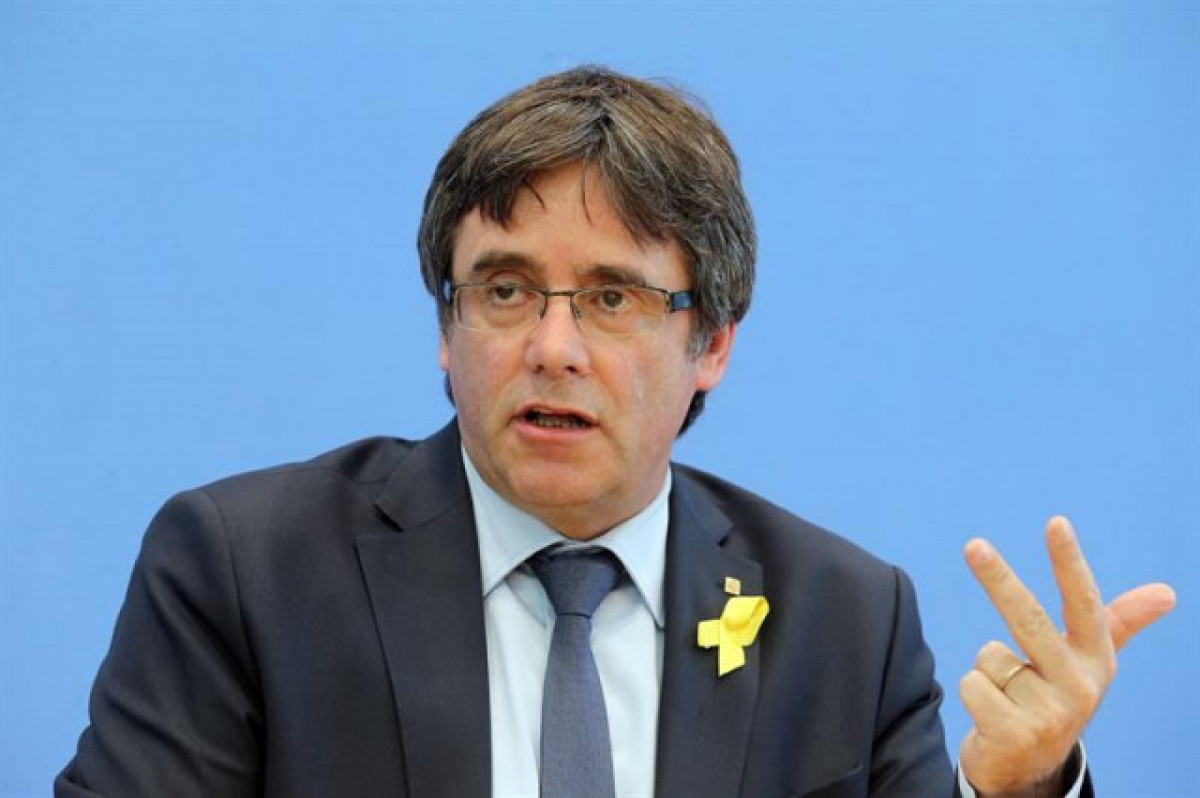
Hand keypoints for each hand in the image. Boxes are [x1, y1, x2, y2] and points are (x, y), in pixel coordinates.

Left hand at [958, 516, 1174, 794]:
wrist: (1030, 767)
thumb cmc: (1055, 696)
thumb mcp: (1088, 662)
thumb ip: (1119, 623)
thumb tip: (1167, 592)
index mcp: (1096, 660)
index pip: (1084, 603)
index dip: (1069, 562)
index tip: (1057, 522)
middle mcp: (1078, 686)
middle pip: (1029, 618)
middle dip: (998, 579)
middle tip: (973, 545)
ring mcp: (1049, 713)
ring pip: (990, 656)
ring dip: (988, 671)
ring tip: (1007, 696)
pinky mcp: (1014, 734)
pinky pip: (972, 683)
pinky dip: (972, 692)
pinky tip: (992, 714)